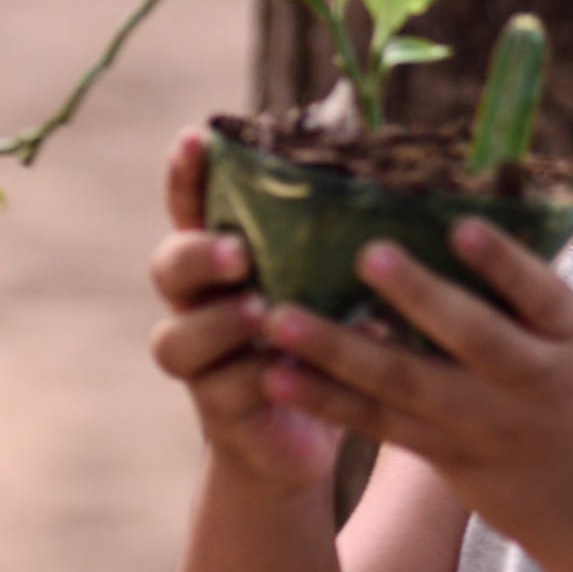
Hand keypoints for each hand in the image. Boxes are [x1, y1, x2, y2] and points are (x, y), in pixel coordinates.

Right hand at [148, 129, 341, 489]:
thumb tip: (403, 186)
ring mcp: (201, 361)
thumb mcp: (331, 283)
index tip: (196, 137)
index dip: (186, 173)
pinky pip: (226, 390)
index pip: (192, 206)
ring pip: (178, 338)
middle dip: (200, 253)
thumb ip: (337, 244)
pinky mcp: (219, 411)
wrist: (305, 434)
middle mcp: (198, 302)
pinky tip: (299, 368)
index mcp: (225, 257)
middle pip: (169, 266)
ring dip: (221, 321)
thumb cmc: (325, 335)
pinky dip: (262, 377)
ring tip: (262, 312)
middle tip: (240, 252)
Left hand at [258, 220, 572, 557]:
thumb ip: (524, 295)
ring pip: (405, 384)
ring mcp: (483, 423)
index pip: (542, 294)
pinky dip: (329, 400)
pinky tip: (280, 377)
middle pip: (470, 337)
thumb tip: (456, 217)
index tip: (464, 226)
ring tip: (281, 319)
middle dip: (419, 296)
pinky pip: (380, 425)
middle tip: (368, 254)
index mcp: (568, 338)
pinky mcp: (445, 457)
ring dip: (338, 351)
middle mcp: (527, 380)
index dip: (504, 263)